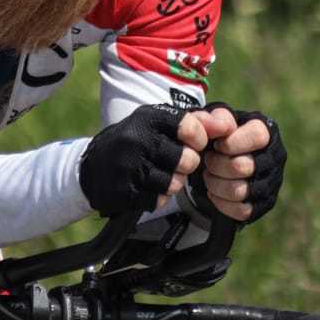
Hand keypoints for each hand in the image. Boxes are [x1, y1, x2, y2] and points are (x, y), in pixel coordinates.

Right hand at [80, 103, 217, 216]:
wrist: (92, 167)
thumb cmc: (135, 142)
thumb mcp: (158, 124)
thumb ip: (195, 122)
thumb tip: (227, 124)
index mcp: (148, 118)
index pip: (191, 128)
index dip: (198, 140)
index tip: (193, 144)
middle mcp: (136, 140)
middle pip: (187, 161)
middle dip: (186, 166)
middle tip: (174, 163)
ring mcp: (128, 167)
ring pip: (173, 184)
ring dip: (172, 184)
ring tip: (160, 176)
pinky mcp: (123, 191)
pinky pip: (157, 201)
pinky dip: (156, 198)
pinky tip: (146, 188)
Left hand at [192, 103, 286, 223]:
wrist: (220, 159)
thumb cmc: (220, 134)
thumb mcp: (216, 118)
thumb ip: (217, 117)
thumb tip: (223, 127)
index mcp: (268, 131)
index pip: (257, 136)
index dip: (230, 143)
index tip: (216, 145)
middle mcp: (276, 157)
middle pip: (243, 166)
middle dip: (216, 165)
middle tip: (208, 161)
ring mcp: (273, 182)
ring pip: (240, 191)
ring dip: (215, 184)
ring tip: (209, 175)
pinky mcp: (265, 204)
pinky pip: (242, 210)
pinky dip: (221, 202)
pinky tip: (214, 192)